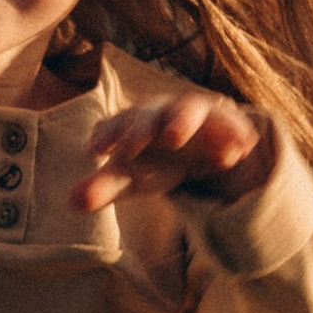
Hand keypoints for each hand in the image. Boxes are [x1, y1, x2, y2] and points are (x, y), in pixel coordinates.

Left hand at [72, 92, 275, 215]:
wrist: (196, 144)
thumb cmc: (151, 159)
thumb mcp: (129, 176)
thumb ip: (102, 187)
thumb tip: (71, 204)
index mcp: (131, 124)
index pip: (114, 125)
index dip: (105, 136)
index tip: (96, 150)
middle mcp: (159, 113)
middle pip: (148, 114)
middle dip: (140, 127)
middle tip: (132, 144)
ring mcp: (192, 113)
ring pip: (187, 109)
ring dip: (181, 120)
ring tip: (177, 137)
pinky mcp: (224, 120)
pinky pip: (229, 122)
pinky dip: (234, 131)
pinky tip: (241, 147)